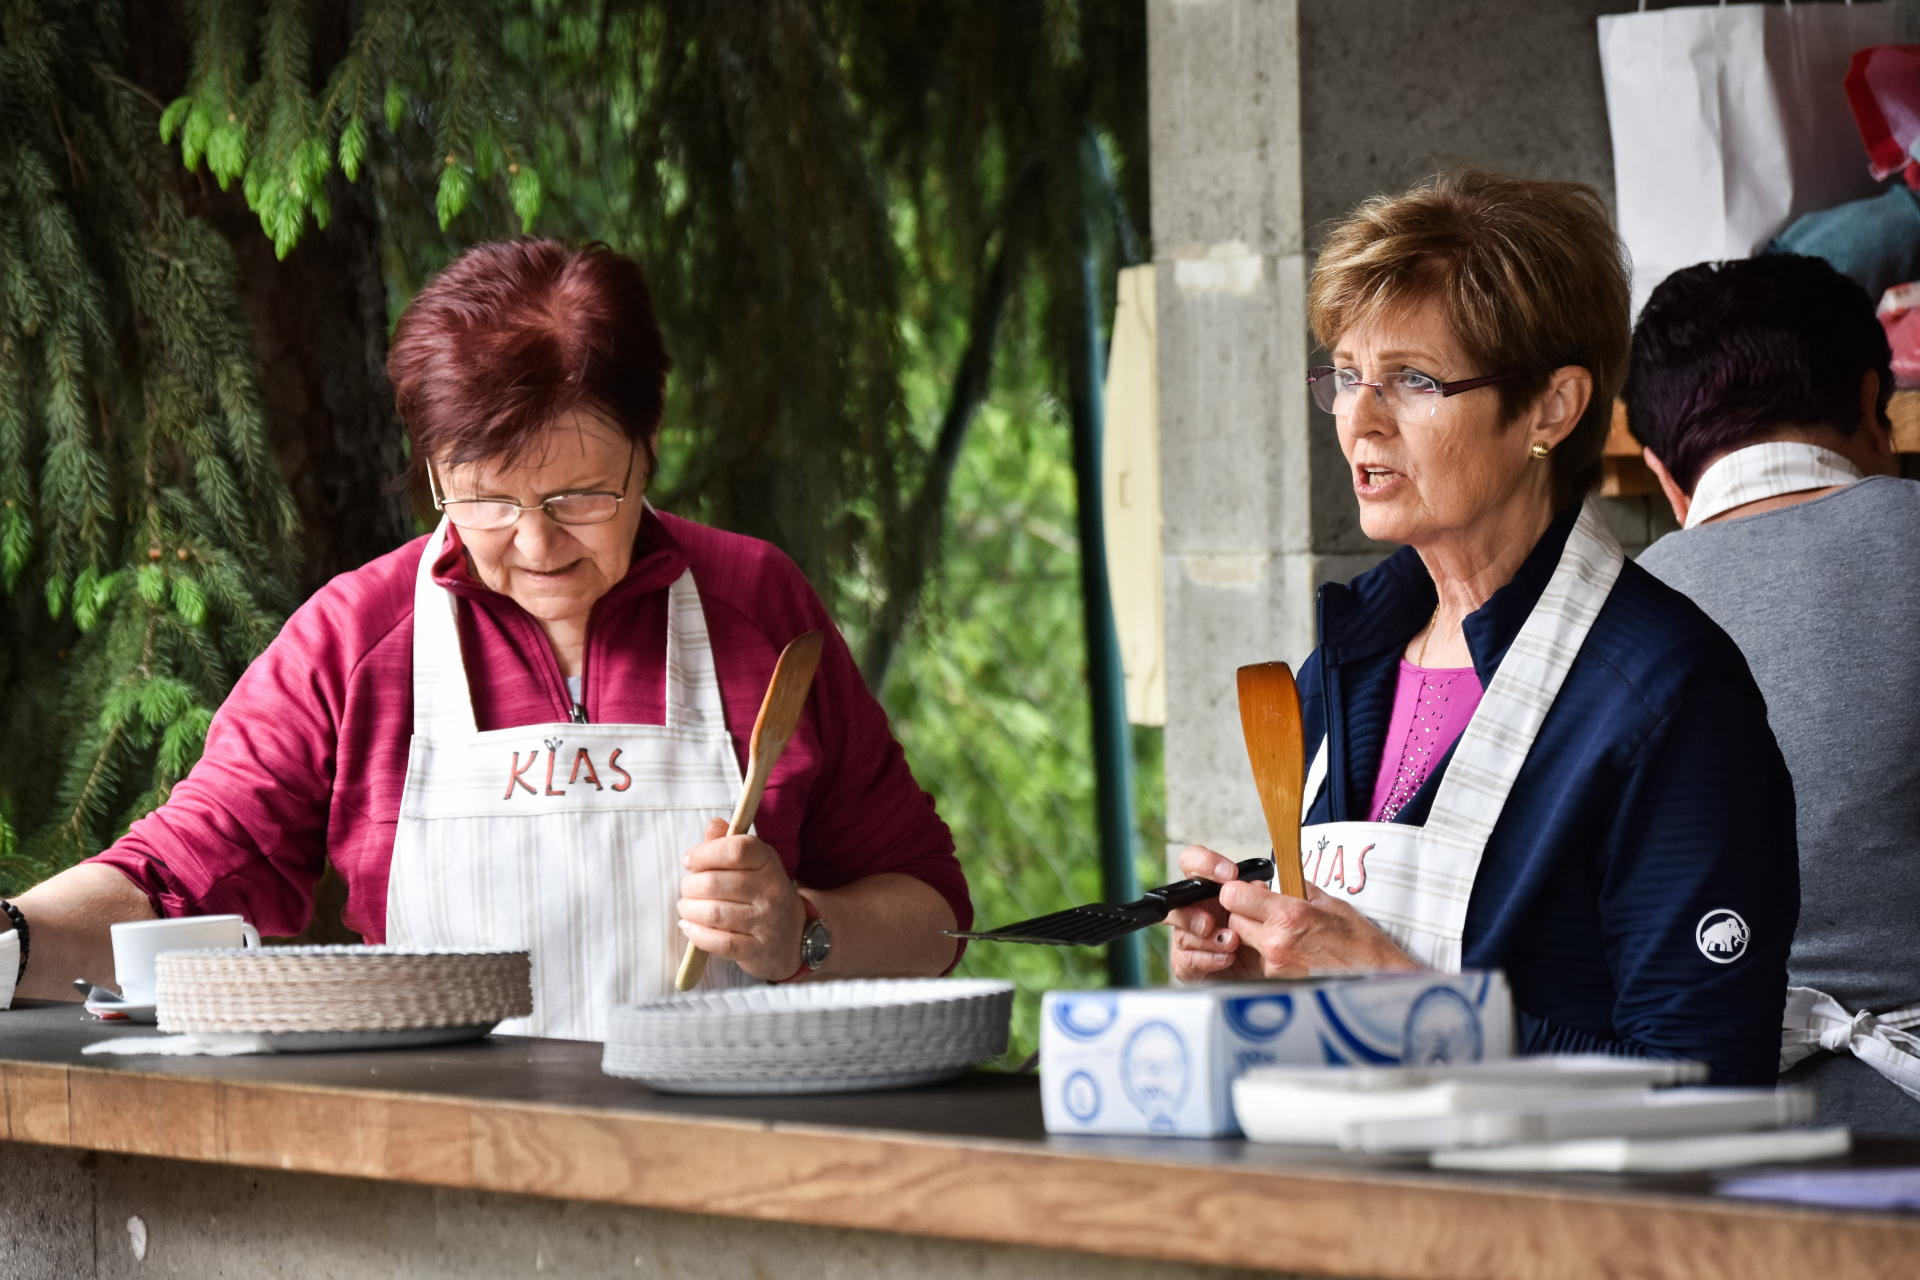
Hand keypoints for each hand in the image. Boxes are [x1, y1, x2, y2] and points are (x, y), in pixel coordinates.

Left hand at [677, 818, 806, 981]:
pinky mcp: (758, 950)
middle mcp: (771, 890)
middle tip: (688, 890)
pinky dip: (697, 935)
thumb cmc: (763, 895)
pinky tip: (689, 928)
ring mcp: (767, 922)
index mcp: (768, 862)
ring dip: (689, 910)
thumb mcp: (754, 864)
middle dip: (690, 886)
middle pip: (715, 883)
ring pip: (714, 913)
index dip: (705, 853)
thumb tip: (713, 826)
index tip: (690, 861)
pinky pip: (721, 942)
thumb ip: (730, 844)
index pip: (736, 849)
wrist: (796, 937)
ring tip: (687, 908)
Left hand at [1168, 844, 1419, 980]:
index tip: (1250, 890)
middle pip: (1234, 919)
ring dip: (1254, 932)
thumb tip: (1276, 881)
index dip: (1238, 890)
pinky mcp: (1277, 981)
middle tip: (1266, 910)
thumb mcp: (1329, 902)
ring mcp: (1274, 965)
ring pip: (1244, 940)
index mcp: (1288, 916)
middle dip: (1245, 911)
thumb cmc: (1358, 942)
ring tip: (1283, 931)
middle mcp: (1275, 943)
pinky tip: (1290, 949)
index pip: (1233, 895)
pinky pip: (1258, 959)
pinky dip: (1266, 952)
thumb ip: (1296, 889)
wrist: (1375, 977)